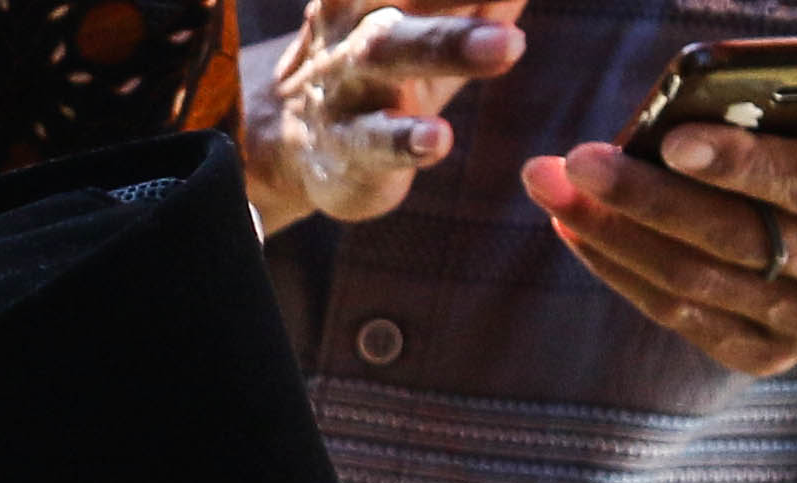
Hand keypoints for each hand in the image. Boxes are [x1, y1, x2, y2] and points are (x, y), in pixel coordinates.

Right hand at [247, 0, 528, 233]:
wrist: (286, 138)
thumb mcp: (429, 17)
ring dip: (450, 46)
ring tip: (509, 45)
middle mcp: (355, 24)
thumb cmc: (382, 63)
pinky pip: (371, 142)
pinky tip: (437, 139)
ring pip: (387, 55)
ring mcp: (343, 84)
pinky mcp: (342, 149)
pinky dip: (403, 140)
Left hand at [521, 0, 796, 398]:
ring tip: (556, 189)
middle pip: (736, 238)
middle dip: (647, 198)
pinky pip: (682, 317)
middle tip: (576, 159)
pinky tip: (578, 233)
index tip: (671, 135)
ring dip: (616, 238)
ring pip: (697, 282)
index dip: (741, 164)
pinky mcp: (767, 355)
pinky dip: (623, 275)